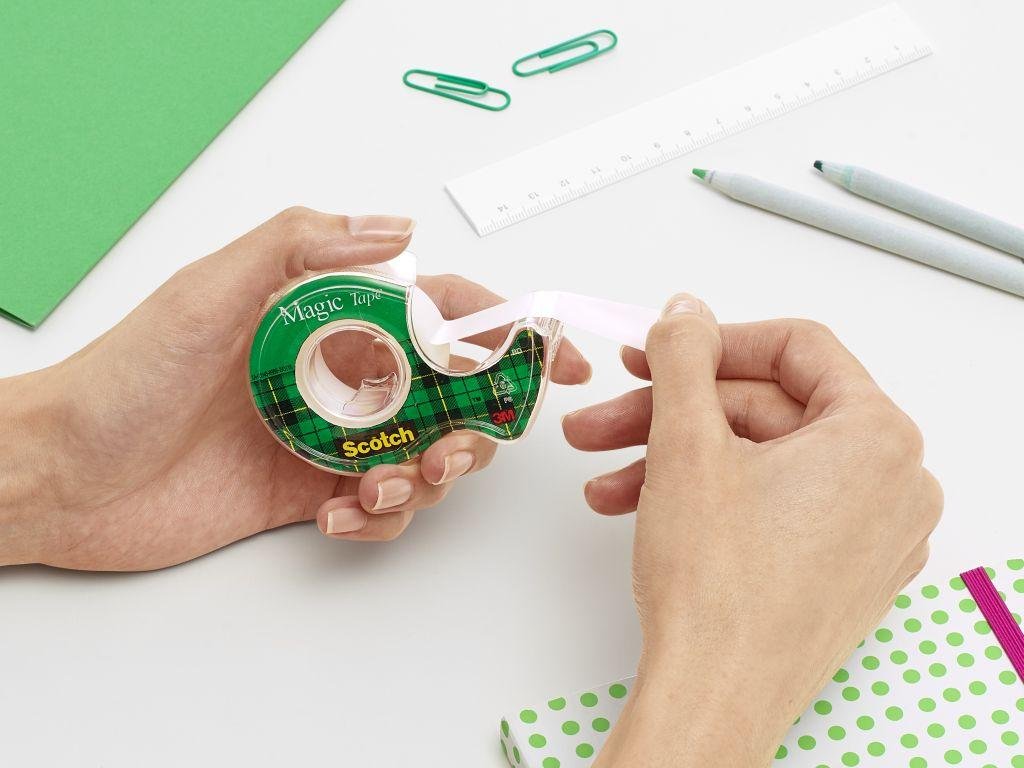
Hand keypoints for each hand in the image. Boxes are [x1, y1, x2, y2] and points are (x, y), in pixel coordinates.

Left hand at [0, 208, 589, 570]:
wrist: (65, 477)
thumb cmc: (125, 379)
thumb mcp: (209, 290)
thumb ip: (299, 245)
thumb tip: (396, 229)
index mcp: (325, 318)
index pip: (435, 315)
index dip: (501, 331)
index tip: (548, 355)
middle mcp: (337, 375)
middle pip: (448, 395)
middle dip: (474, 424)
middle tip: (456, 448)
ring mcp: (329, 436)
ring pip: (424, 456)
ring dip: (427, 477)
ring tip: (381, 486)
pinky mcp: (312, 492)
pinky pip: (379, 506)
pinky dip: (378, 517)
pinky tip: (340, 516)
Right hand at [563, 295, 941, 766]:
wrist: (714, 698)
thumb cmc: (716, 586)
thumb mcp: (686, 443)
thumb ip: (684, 356)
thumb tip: (685, 312)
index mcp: (876, 437)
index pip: (796, 349)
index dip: (714, 341)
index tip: (658, 351)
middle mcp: (890, 483)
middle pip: (767, 410)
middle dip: (672, 411)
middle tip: (608, 415)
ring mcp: (868, 533)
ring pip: (760, 460)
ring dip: (673, 458)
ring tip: (606, 476)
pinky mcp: (837, 569)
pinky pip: (772, 504)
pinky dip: (707, 496)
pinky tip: (639, 506)